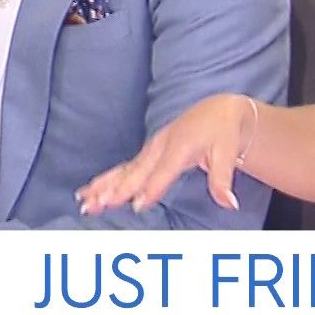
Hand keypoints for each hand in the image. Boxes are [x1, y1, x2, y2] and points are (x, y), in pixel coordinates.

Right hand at [77, 93, 257, 215]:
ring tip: (84, 200)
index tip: (135, 204)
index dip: (149, 188)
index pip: (162, 172)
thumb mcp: (228, 153)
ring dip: (103, 185)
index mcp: (180, 146)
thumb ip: (222, 180)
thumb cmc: (223, 131)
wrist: (219, 110)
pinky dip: (105, 180)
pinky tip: (89, 191)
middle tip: (97, 204)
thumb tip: (230, 203)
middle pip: (135, 172)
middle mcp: (161, 147)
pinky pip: (124, 168)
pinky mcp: (148, 153)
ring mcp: (152, 149)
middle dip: (116, 189)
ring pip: (124, 170)